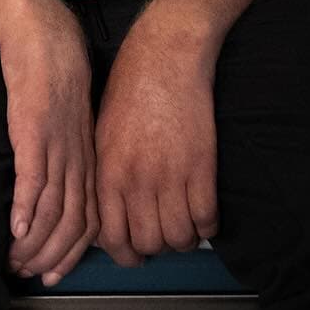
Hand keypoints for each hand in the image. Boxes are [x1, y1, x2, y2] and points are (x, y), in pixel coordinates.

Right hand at [0, 0, 98, 285]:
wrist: (44, 33)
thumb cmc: (54, 68)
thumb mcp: (66, 114)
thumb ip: (63, 145)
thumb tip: (51, 173)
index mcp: (87, 155)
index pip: (87, 217)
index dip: (72, 251)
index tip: (54, 271)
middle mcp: (76, 158)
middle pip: (72, 224)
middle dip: (52, 256)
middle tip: (32, 275)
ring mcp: (56, 147)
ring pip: (52, 210)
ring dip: (34, 243)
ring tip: (16, 261)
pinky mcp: (34, 133)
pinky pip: (33, 181)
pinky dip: (25, 212)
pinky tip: (14, 231)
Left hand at [94, 21, 217, 265]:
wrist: (164, 56)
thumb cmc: (128, 88)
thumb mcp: (101, 132)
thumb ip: (105, 175)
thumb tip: (111, 211)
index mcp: (107, 171)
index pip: (111, 238)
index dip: (125, 253)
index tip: (134, 251)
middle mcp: (136, 181)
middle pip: (148, 244)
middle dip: (156, 247)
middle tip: (161, 234)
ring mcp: (171, 176)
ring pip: (179, 238)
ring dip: (183, 238)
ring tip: (183, 223)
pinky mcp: (202, 168)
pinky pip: (208, 219)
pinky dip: (208, 225)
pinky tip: (203, 213)